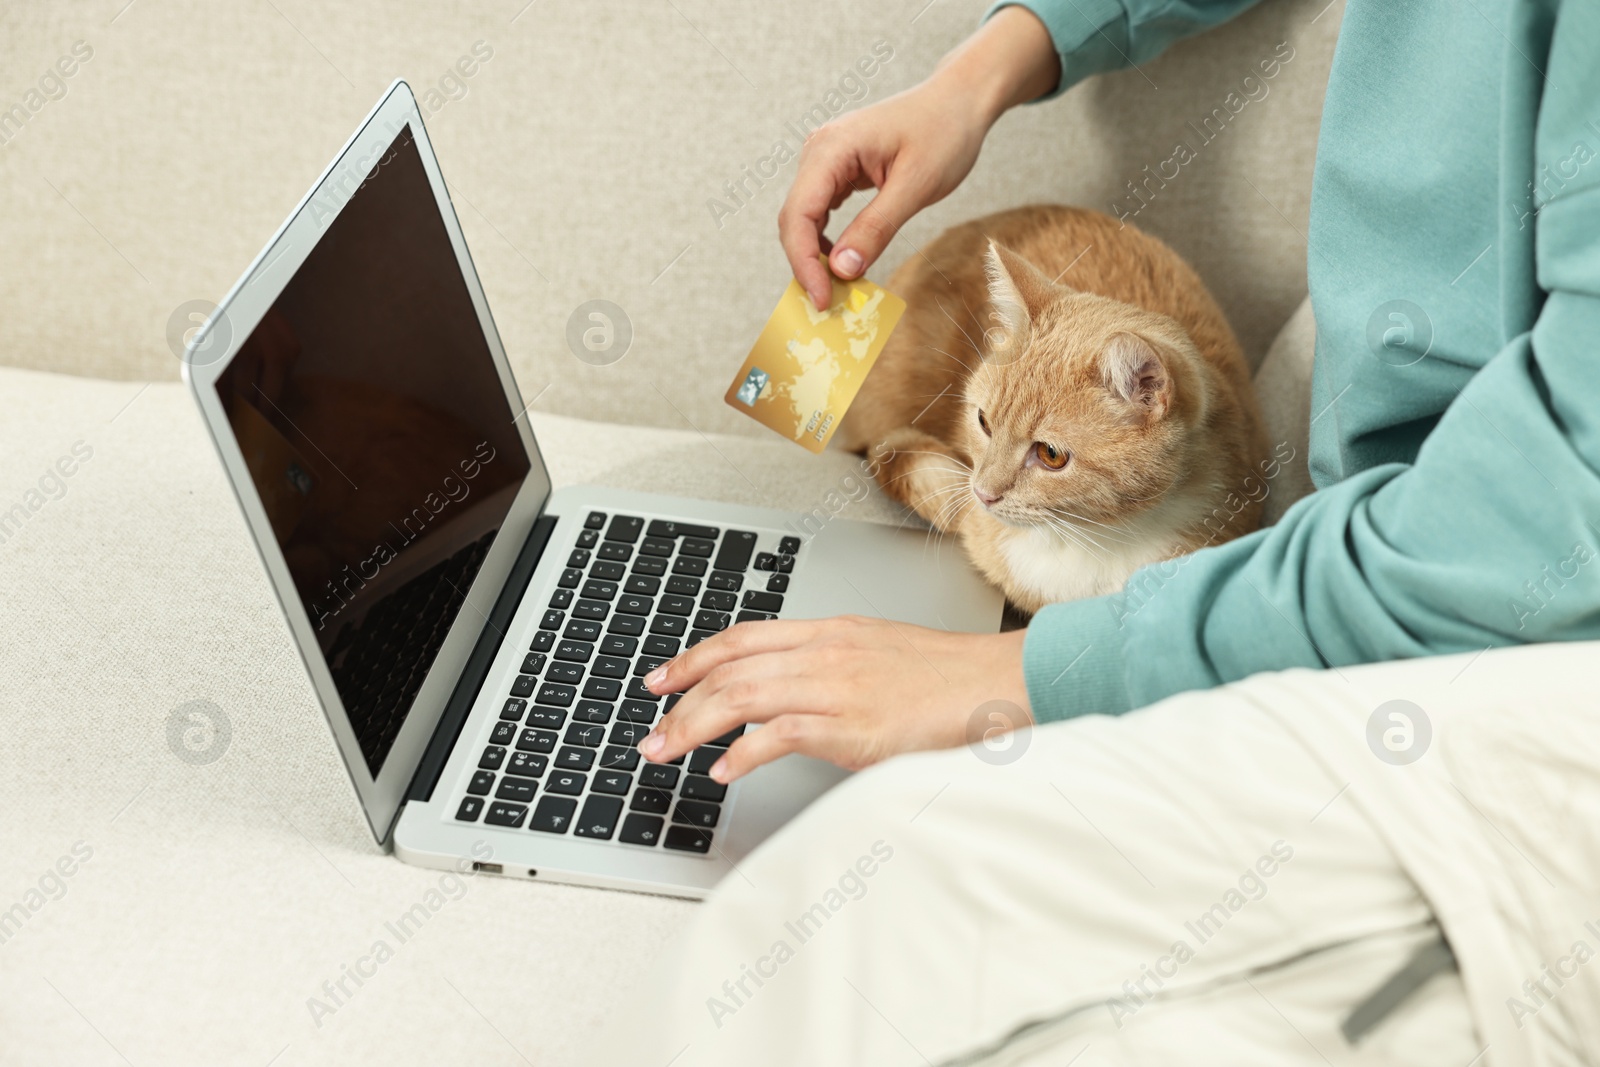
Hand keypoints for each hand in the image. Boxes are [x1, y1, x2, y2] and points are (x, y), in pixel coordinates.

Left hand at [637, 616, 1030, 781]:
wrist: (1000, 683)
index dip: (693, 657)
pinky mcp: (853, 725)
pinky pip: (780, 734)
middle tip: (649, 730)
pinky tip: (724, 772)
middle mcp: (826, 652)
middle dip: (678, 700)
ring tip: (665, 752)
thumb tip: (796, 695)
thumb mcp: (879, 657)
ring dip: (692, 727)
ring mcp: (838, 687)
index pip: (744, 637)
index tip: (662, 678)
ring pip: (742, 696)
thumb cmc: (949, 679)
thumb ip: (834, 670)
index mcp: (831, 632)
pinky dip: (743, 754)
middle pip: (730, 668)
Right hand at [778, 6, 1059, 308]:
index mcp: (831, 148)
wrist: (958, 102)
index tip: (822, 298)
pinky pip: (821, 213)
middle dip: (806, 265)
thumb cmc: (944, 133)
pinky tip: (844, 262)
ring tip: (836, 289)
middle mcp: (818, 151)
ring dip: (815, 257)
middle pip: (794, 219)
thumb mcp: (915, 186)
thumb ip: (876, 228)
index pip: (799, 214)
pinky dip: (828, 242)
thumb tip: (841, 270)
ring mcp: (824, 160)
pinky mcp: (836, 171)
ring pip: (804, 219)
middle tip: (828, 304)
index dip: (804, 262)